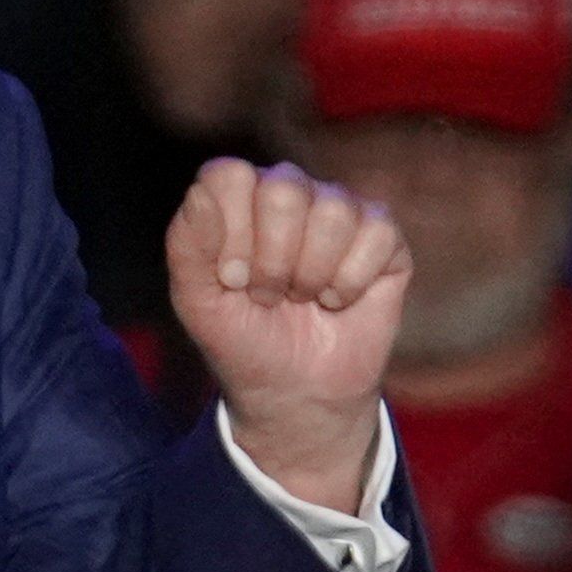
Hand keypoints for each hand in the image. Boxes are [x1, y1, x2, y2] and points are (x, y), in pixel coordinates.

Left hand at [170, 157, 407, 512]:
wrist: (294, 395)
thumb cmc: (242, 341)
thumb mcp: (197, 302)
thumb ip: (187, 245)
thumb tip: (202, 193)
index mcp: (238, 196)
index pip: (230, 176)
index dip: (231, 234)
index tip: (232, 280)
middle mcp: (290, 191)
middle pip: (284, 189)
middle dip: (273, 260)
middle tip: (269, 295)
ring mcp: (339, 210)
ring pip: (333, 212)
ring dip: (312, 275)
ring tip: (303, 299)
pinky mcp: (383, 237)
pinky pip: (376, 234)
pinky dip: (351, 282)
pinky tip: (338, 300)